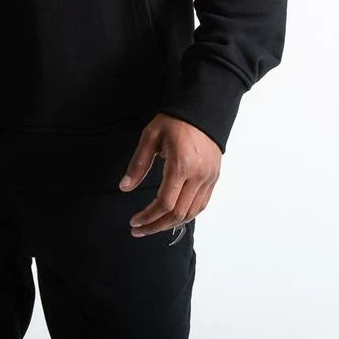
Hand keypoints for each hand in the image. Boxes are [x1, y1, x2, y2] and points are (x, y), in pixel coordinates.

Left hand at [119, 113, 221, 236]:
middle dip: (156, 226)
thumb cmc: (174, 120)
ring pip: (191, 213)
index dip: (148, 217)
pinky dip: (186, 215)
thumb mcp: (151, 136)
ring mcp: (209, 178)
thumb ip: (138, 163)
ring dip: (171, 224)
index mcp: (181, 165)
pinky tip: (172, 216)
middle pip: (178, 214)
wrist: (202, 109)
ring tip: (153, 226)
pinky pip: (201, 205)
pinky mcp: (214, 178)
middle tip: (139, 230)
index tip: (134, 222)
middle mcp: (198, 176)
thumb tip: (124, 187)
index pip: (164, 203)